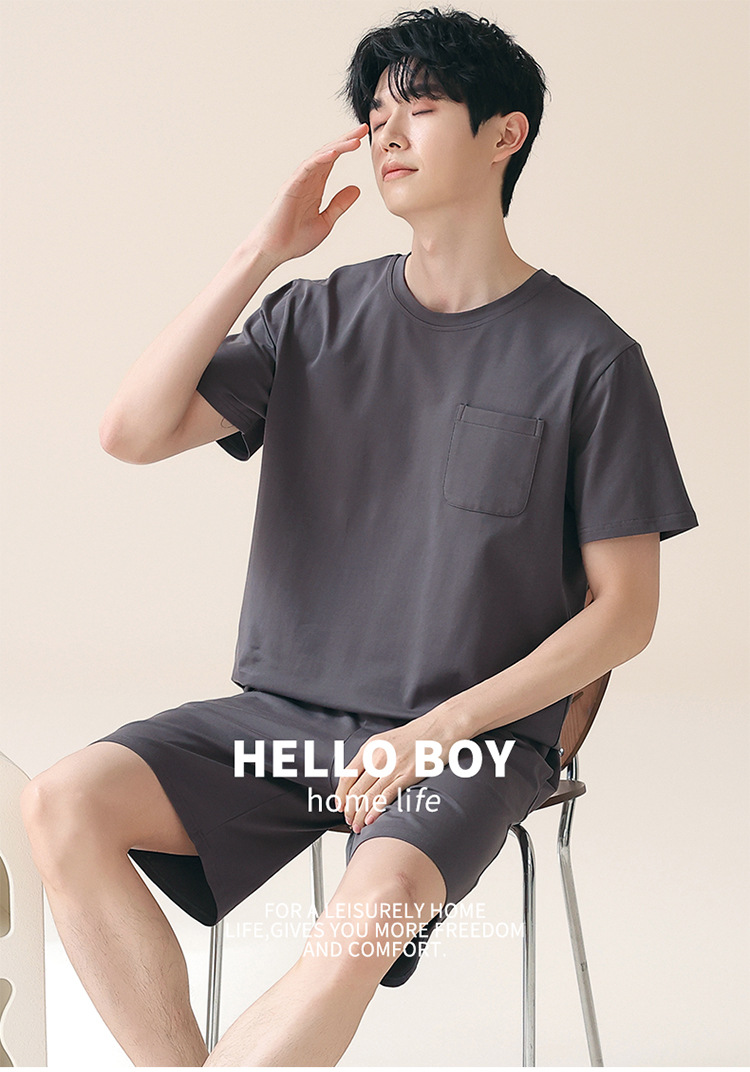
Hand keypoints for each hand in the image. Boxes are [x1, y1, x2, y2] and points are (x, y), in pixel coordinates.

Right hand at [248, 122, 367, 266]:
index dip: (347, 148)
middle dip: (345, 140)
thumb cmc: (294, 239)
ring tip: (355, 140)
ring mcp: (298, 181)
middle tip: (363, 129)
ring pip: (319, 157)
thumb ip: (339, 205)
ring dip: (337, 147)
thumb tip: (356, 189)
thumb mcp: (326, 222)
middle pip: (328, 153)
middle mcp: (306, 179)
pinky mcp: (290, 187)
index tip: (364, 138)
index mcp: (315, 186)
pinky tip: (335, 153)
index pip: (333, 161)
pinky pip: (306, 168)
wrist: (274, 251)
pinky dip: (320, 159)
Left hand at [333, 707, 459, 832]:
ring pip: (368, 797)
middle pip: (356, 790)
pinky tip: (371, 820)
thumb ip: (371, 757)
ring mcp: (392, 767)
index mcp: (370, 748)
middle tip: (349, 821)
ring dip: (360, 815)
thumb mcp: (386, 741)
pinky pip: (385, 796)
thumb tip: (359, 777)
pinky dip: (375, 811)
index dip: (341, 794)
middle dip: (350, 810)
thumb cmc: (414, 736)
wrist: (439, 728)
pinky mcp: (406, 776)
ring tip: (358, 826)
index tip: (340, 806)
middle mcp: (377, 757)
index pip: (347, 775)